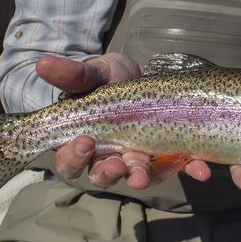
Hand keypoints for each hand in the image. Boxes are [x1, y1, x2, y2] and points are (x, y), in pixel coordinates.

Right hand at [36, 53, 211, 188]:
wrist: (148, 73)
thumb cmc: (112, 78)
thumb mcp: (95, 72)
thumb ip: (73, 75)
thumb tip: (41, 64)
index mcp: (84, 140)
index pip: (70, 160)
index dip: (73, 157)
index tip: (84, 141)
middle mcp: (109, 155)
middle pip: (102, 176)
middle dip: (108, 174)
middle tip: (118, 165)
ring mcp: (140, 158)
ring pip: (137, 176)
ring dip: (142, 178)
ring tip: (145, 175)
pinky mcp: (168, 154)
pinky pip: (176, 167)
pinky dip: (188, 169)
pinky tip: (199, 168)